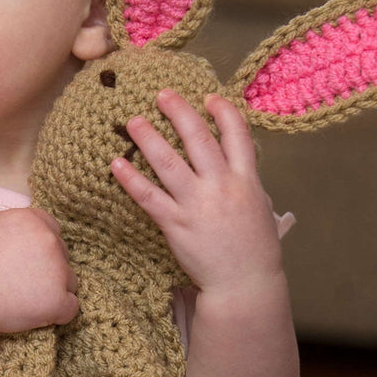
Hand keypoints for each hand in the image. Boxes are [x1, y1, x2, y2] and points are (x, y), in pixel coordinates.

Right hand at [0, 207, 78, 334]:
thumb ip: (19, 229)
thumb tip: (32, 235)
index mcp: (33, 221)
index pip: (53, 231)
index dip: (42, 248)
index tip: (28, 262)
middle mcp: (49, 241)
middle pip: (63, 255)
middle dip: (49, 269)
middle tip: (22, 283)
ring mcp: (57, 270)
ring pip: (70, 281)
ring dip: (54, 290)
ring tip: (25, 299)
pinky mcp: (57, 299)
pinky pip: (71, 308)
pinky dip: (57, 314)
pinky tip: (36, 314)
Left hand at [111, 89, 283, 295]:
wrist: (244, 283)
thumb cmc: (255, 248)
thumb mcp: (260, 207)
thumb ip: (246, 182)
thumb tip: (236, 164)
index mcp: (246, 180)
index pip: (237, 135)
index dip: (223, 112)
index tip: (209, 98)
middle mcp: (221, 186)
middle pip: (199, 139)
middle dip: (179, 113)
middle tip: (162, 94)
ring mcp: (197, 205)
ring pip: (169, 163)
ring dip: (149, 139)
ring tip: (133, 121)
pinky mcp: (176, 225)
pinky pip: (149, 197)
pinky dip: (131, 180)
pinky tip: (116, 165)